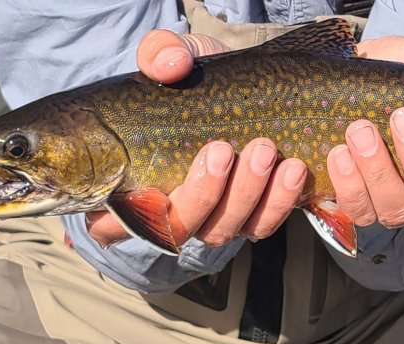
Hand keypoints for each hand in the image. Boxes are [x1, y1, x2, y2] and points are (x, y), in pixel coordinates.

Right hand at [87, 31, 307, 247]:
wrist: (247, 88)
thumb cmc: (195, 82)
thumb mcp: (176, 58)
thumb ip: (161, 54)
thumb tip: (169, 65)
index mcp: (132, 183)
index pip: (110, 224)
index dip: (123, 220)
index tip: (154, 187)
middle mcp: (171, 210)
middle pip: (179, 227)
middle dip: (204, 193)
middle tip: (223, 149)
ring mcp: (213, 218)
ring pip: (223, 229)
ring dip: (247, 194)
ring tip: (265, 149)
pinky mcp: (252, 217)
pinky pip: (263, 225)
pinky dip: (280, 201)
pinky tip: (293, 168)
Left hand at [327, 37, 403, 230]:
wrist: (348, 83)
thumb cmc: (398, 80)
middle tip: (403, 118)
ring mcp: (396, 204)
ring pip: (396, 210)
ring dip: (378, 172)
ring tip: (360, 130)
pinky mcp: (360, 205)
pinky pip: (356, 209)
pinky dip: (346, 183)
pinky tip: (337, 153)